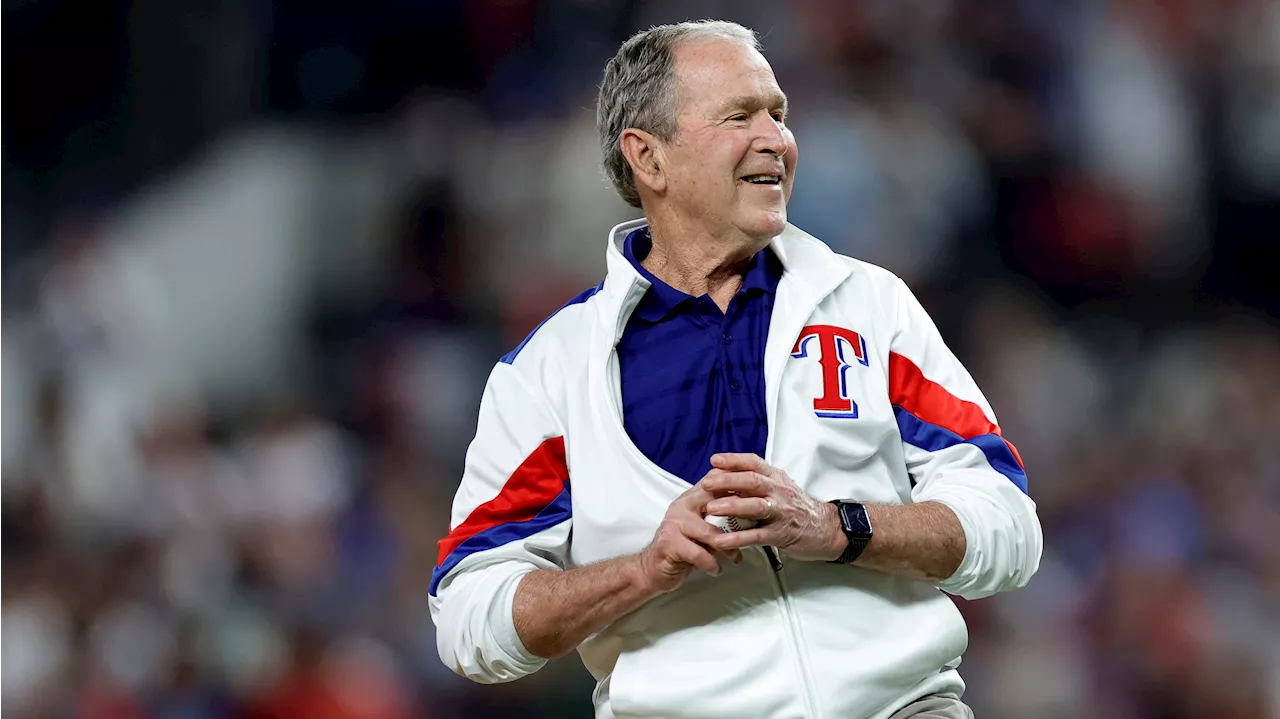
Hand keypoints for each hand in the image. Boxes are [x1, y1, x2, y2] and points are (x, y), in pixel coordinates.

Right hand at [636, 484, 743, 595]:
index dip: (739, 487)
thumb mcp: (703, 526)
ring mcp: (674, 523)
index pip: (717, 482)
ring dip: (728, 549)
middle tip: (754, 530)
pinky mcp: (669, 543)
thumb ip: (720, 516)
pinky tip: (716, 569)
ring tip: (736, 558)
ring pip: (711, 533)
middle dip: (739, 516)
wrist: (653, 567)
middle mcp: (682, 505)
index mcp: (692, 496)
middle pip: (716, 502)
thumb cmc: (684, 546)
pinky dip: (712, 564)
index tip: (759, 498)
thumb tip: (752, 511)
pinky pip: (699, 554)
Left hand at [699, 453, 844, 561]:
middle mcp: (779, 492)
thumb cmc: (798, 508)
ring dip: (732, 506)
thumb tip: (725, 478)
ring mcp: (781, 513)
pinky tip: (721, 541)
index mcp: (777, 478)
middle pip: (752, 481)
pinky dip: (737, 539)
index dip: (734, 460)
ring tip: (711, 508)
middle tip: (706, 483)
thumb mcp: (780, 488)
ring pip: (755, 506)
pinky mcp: (781, 534)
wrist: (827, 529)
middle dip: (727, 481)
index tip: (714, 460)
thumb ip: (758, 483)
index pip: (754, 463)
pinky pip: (757, 536)